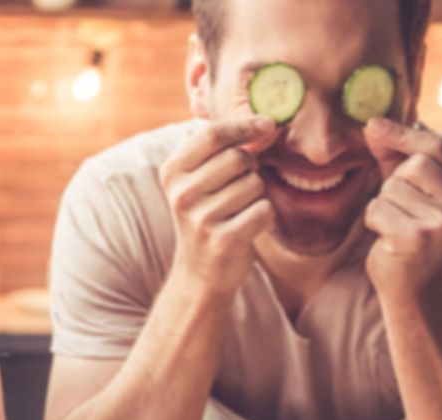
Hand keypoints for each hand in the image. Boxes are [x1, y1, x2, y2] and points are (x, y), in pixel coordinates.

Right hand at [160, 116, 277, 298]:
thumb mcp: (201, 179)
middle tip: (237, 191)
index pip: (213, 134)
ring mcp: (201, 219)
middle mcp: (182, 194)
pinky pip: (264, 210)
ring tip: (238, 212)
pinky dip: (264, 217)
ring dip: (257, 196)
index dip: (245, 125)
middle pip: (239, 158)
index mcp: (172, 172)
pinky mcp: (225, 240)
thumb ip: (225, 149)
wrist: (200, 272)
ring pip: (255, 184)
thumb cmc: (208, 215)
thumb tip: (268, 124)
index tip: (268, 124)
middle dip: (250, 170)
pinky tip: (247, 228)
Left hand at [362, 118, 441, 302]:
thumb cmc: (408, 225)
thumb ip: (395, 151)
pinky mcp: (417, 239)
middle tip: (402, 209)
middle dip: (394, 183)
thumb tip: (373, 123)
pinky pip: (376, 209)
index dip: (402, 134)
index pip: (436, 146)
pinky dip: (373, 221)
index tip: (372, 127)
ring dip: (383, 204)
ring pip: (391, 188)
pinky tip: (388, 237)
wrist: (410, 282)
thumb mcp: (408, 184)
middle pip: (412, 166)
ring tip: (396, 224)